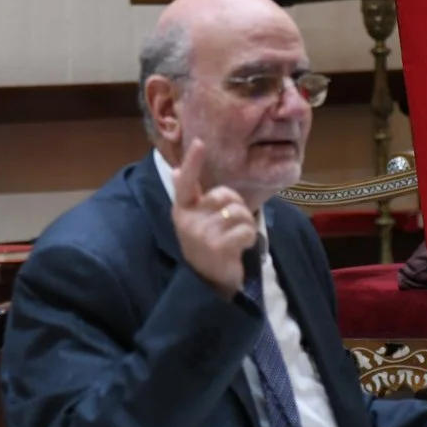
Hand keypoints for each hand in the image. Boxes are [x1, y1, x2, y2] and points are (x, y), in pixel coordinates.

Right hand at [173, 138, 259, 298]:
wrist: (207, 285)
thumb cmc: (206, 247)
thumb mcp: (195, 221)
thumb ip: (191, 197)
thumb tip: (177, 171)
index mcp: (182, 210)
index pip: (186, 183)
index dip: (193, 162)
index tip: (199, 142)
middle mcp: (189, 220)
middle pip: (224, 195)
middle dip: (236, 207)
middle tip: (231, 225)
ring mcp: (203, 234)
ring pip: (238, 212)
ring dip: (245, 224)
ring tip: (235, 239)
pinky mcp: (219, 247)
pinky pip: (245, 229)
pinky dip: (249, 238)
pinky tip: (239, 249)